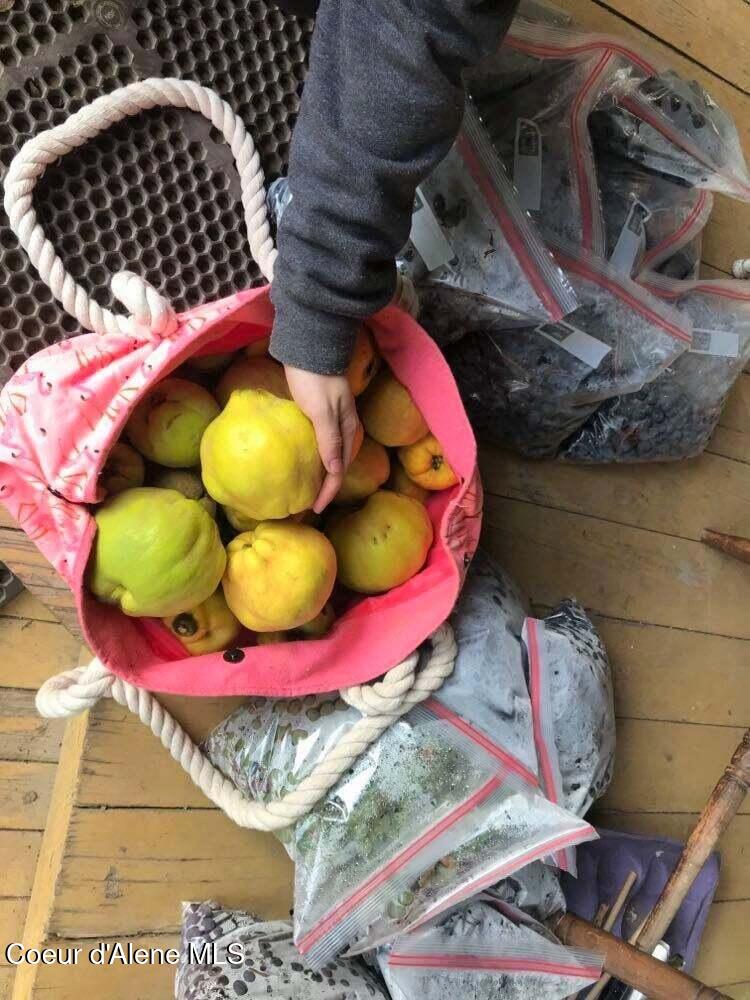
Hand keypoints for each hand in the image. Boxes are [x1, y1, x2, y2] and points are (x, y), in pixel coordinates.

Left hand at [285, 366, 359, 512]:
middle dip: (328, 486)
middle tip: (311, 503)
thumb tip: (335, 472)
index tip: (315, 508)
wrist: (310, 345)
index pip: (340, 470)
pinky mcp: (321, 412)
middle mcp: (344, 427)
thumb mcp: (320, 411)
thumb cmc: (313, 378)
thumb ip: (329, 440)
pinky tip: (307, 459)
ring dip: (323, 472)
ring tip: (310, 487)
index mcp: (347, 429)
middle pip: (339, 465)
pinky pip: (323, 442)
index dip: (329, 492)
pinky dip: (318, 456)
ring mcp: (334, 419)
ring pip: (332, 454)